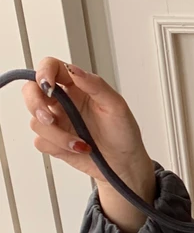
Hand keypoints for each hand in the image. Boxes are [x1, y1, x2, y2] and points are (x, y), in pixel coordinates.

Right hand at [22, 57, 156, 232]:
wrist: (124, 165)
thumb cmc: (124, 134)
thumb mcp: (116, 106)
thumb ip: (96, 85)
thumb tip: (75, 71)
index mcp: (77, 87)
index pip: (51, 68)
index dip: (43, 72)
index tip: (48, 85)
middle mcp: (64, 102)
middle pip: (31, 91)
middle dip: (35, 104)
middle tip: (50, 118)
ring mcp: (57, 122)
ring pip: (36, 120)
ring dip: (56, 134)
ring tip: (80, 143)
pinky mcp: (54, 142)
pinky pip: (41, 141)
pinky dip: (58, 147)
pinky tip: (77, 149)